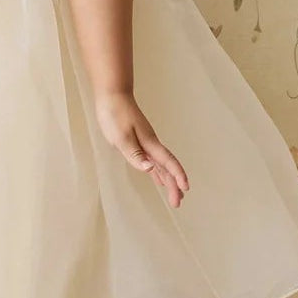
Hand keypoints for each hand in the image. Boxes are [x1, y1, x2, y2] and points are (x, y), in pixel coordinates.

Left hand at [93, 91, 189, 207]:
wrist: (112, 94)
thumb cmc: (115, 114)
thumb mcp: (121, 137)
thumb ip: (135, 155)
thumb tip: (150, 170)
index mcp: (149, 143)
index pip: (167, 162)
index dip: (177, 176)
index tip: (185, 189)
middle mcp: (151, 144)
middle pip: (167, 167)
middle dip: (174, 185)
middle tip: (178, 203)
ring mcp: (146, 142)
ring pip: (161, 165)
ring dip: (168, 180)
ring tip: (175, 195)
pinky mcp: (139, 141)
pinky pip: (152, 160)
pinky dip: (157, 171)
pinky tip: (157, 177)